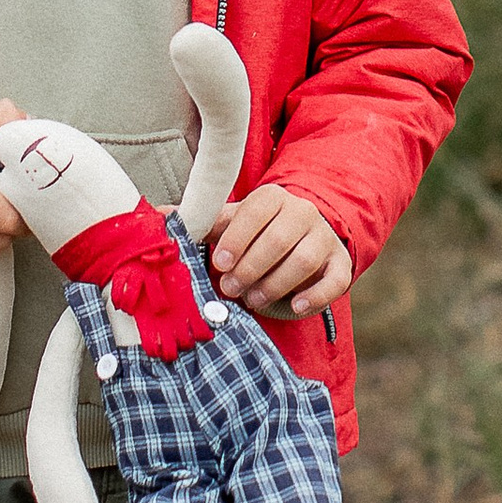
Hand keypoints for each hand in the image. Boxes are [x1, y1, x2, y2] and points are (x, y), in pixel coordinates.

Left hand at [205, 182, 351, 320]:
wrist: (301, 235)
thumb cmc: (257, 232)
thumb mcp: (232, 223)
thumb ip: (203, 222)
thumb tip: (161, 216)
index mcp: (273, 197)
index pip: (254, 213)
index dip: (236, 239)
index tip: (219, 264)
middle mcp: (303, 212)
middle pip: (278, 240)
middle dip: (250, 268)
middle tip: (230, 288)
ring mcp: (325, 237)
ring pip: (304, 261)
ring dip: (275, 285)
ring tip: (253, 300)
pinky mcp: (340, 262)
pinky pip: (335, 280)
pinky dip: (316, 295)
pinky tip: (296, 305)